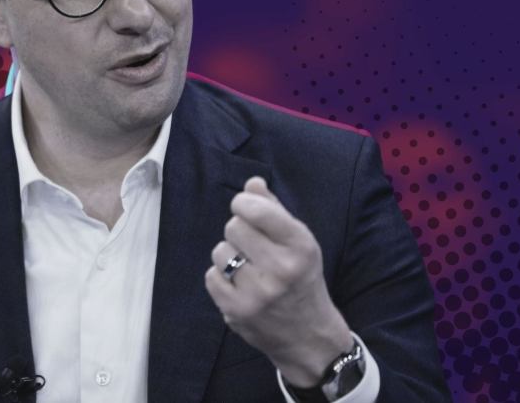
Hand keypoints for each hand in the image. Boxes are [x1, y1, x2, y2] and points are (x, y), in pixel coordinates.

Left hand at [204, 177, 353, 386]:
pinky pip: (211, 276)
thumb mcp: (299, 242)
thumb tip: (252, 183)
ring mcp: (257, 292)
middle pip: (233, 226)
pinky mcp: (236, 311)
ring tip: (249, 268)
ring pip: (220, 251)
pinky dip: (221, 278)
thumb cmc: (301, 279)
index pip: (257, 209)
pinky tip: (240, 286)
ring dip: (230, 255)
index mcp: (300, 246)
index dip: (244, 203)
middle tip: (253, 246)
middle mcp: (281, 269)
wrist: (308, 336)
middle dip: (239, 231)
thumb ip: (274, 210)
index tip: (245, 208)